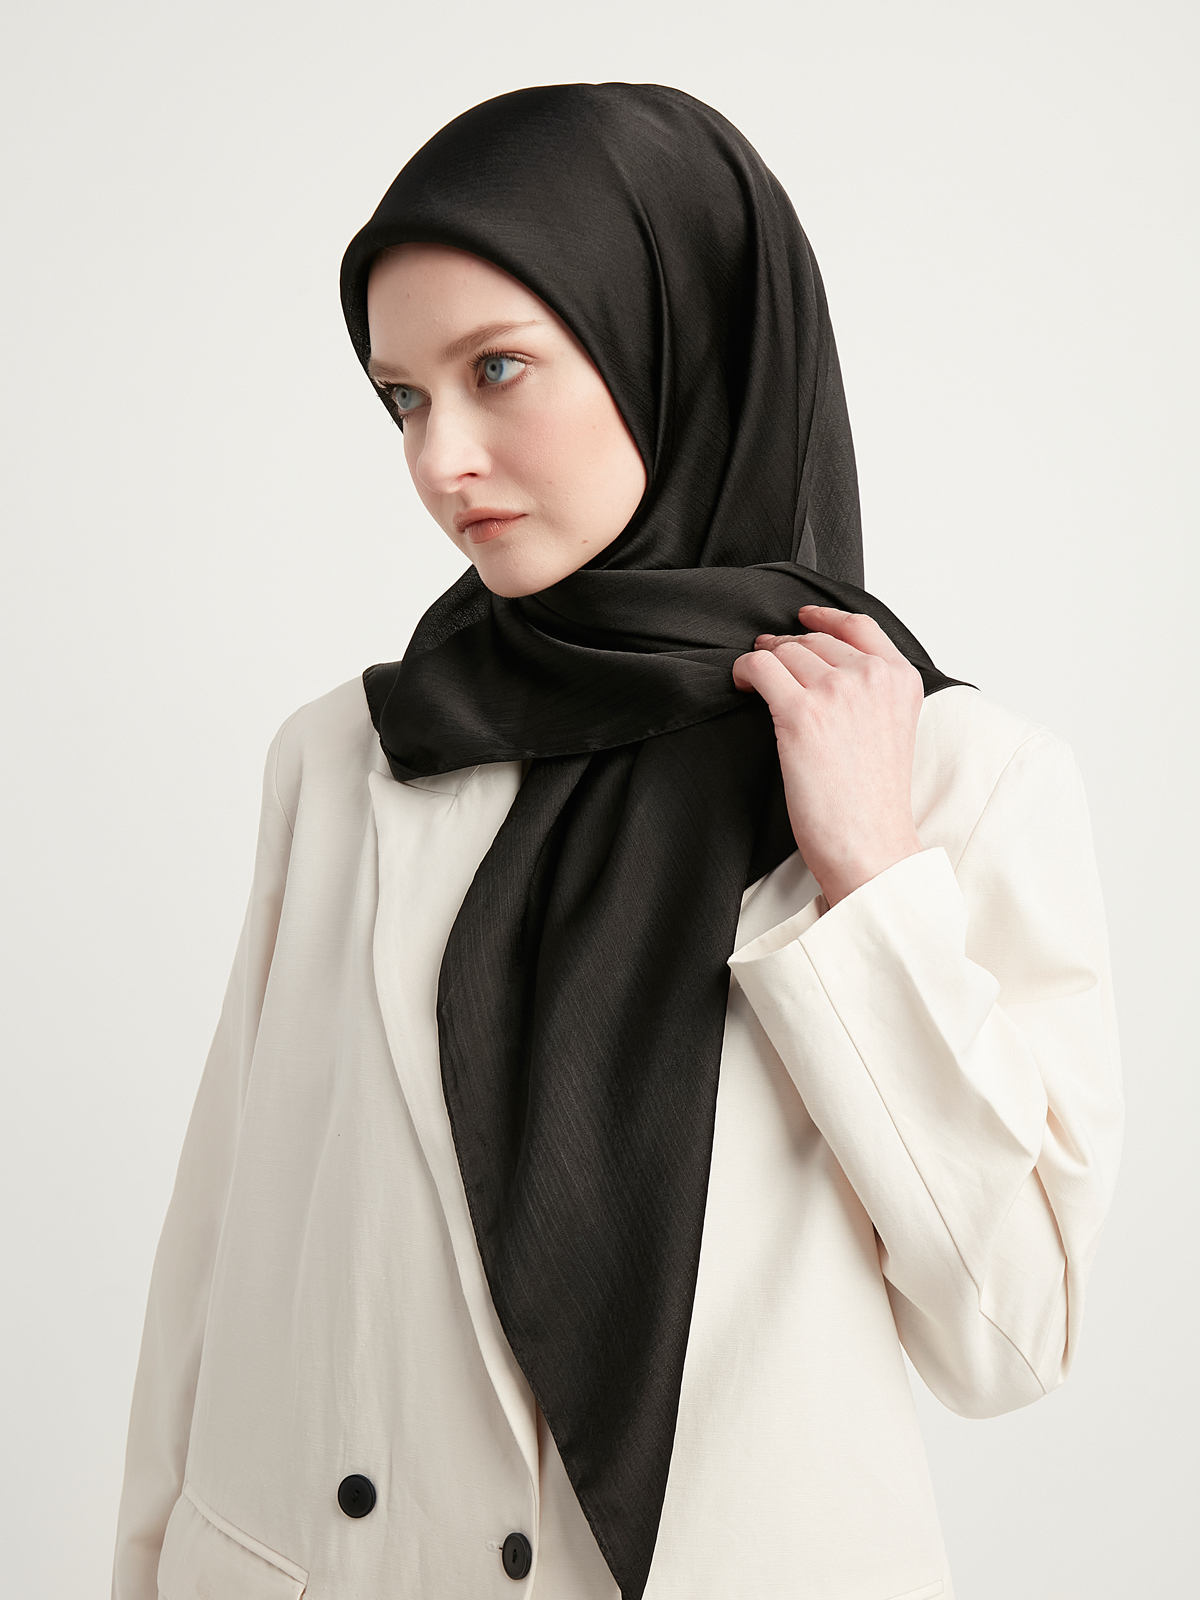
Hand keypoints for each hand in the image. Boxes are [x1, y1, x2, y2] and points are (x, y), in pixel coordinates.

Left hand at [732, 605, 923, 906]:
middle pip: (813, 640)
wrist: (870, 845)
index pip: (859, 626)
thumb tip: (823, 667)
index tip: (803, 616)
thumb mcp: (891, 731)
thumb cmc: (874, 803)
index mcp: (900, 679)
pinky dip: (743, 671)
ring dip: (765, 665)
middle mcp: (872, 677)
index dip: (824, 616)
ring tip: (756, 683)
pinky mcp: (800, 712)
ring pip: (784, 652)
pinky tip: (741, 685)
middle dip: (787, 651)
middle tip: (770, 667)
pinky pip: (759, 668)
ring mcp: (837, 691)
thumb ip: (871, 693)